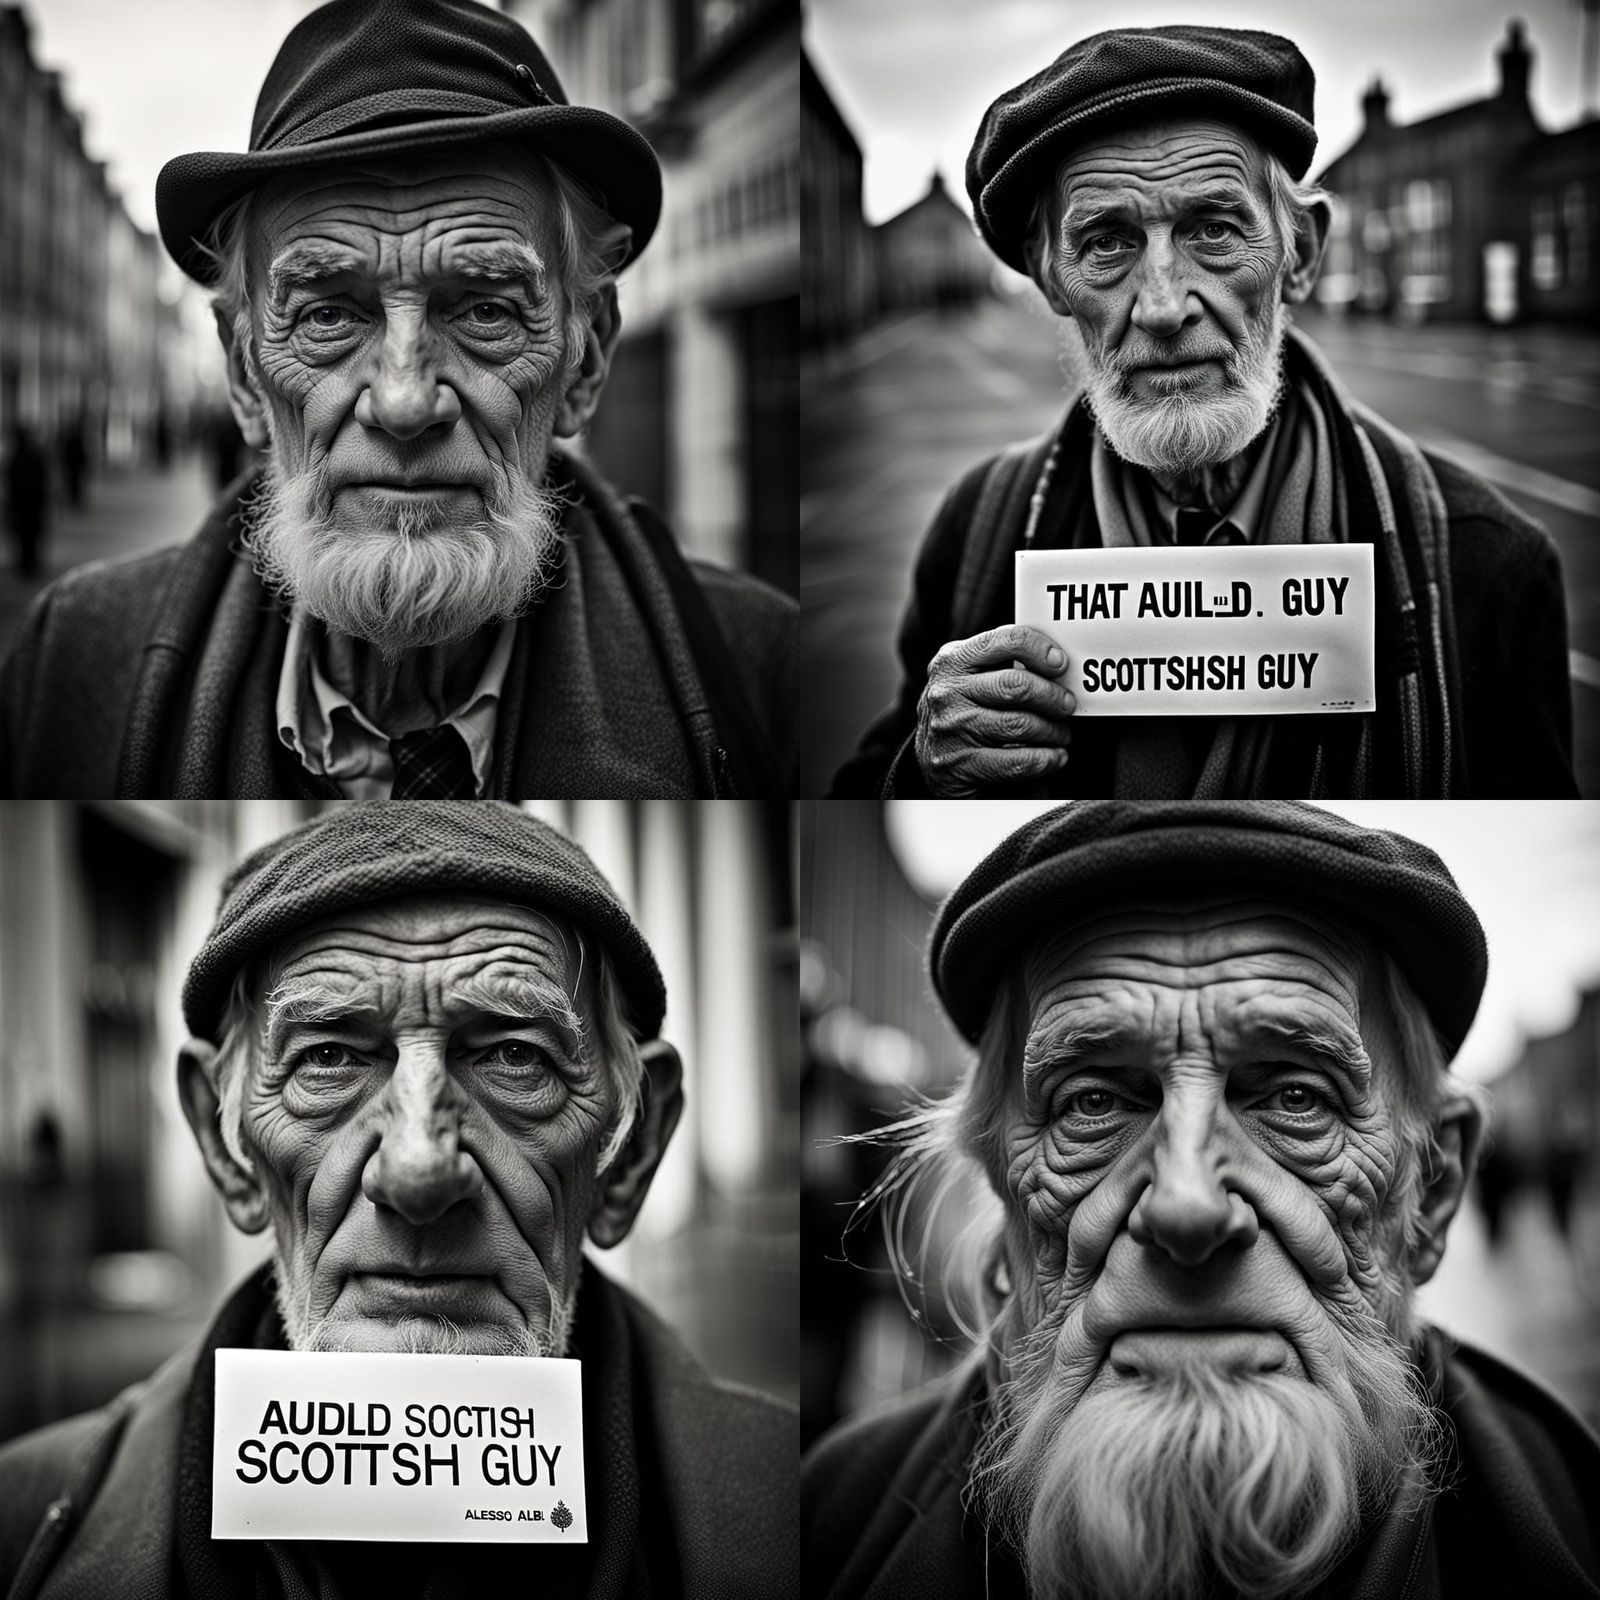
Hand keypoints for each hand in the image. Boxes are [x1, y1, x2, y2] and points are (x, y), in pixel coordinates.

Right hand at [914, 625, 1075, 795]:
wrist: (929, 764)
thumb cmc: (961, 712)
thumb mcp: (968, 678)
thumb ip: (1001, 662)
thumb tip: (1056, 659)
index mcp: (953, 660)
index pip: (1006, 640)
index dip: (1041, 650)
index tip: (1061, 664)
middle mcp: (947, 692)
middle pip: (1016, 685)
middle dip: (1052, 696)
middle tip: (1067, 705)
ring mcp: (951, 729)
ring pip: (1020, 724)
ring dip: (1052, 731)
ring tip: (1061, 733)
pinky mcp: (960, 765)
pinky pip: (1017, 761)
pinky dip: (1046, 759)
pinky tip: (1054, 757)